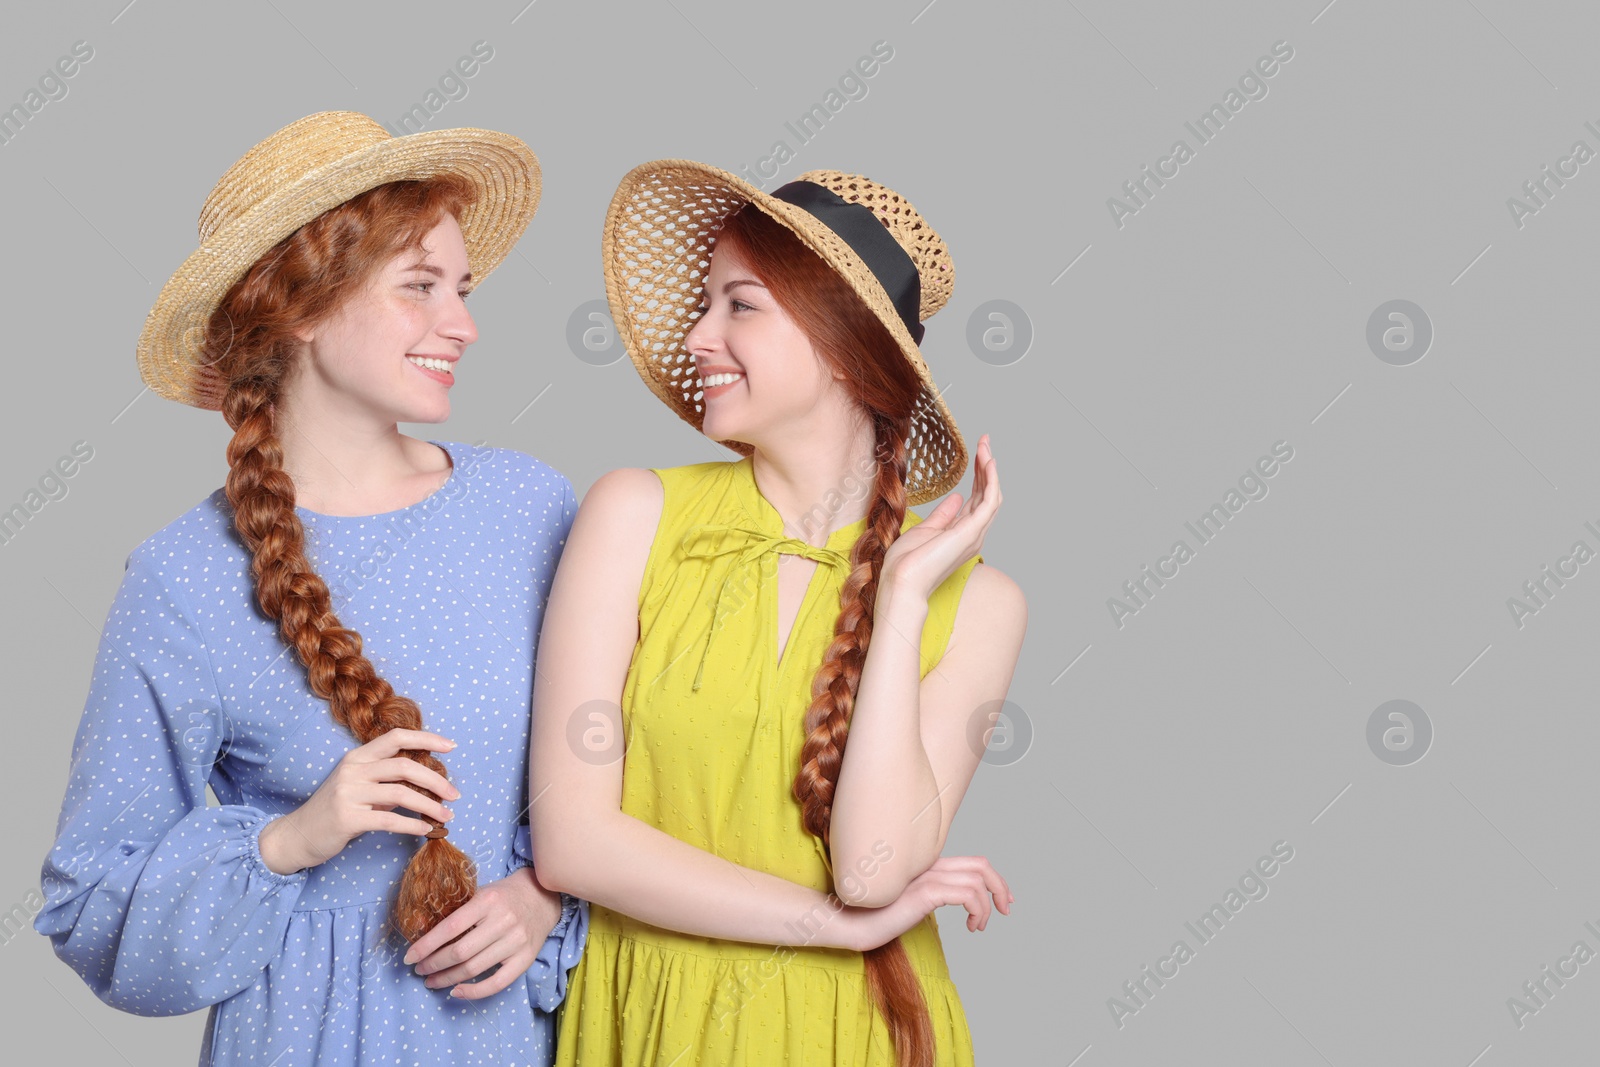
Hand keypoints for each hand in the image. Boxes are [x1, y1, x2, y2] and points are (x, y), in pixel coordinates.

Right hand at [258, 729, 459, 874]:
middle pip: (405, 766)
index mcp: (358, 757)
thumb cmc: (336, 810)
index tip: (452, 747)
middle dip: (436, 780)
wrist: (298, 834)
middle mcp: (353, 769)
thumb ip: (387, 780)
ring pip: (401, 793)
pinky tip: (426, 829)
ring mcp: (348, 792)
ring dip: (430, 805)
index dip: (426, 739)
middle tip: (455, 795)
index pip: (396, 737)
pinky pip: (389, 820)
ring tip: (446, 816)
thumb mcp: (359, 787)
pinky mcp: (347, 817)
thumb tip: (427, 780)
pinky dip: (412, 824)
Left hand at [401, 866, 564, 999]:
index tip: (409, 957)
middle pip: (459, 952)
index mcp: (487, 901)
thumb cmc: (504, 896)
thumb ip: (458, 912)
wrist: (542, 897)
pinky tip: (457, 991)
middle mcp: (503, 921)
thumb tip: (423, 934)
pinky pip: (496, 983)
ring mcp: (516, 942)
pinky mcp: (525, 959)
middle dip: (433, 964)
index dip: (425, 946)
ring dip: (447, 979)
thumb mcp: (480, 893)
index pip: (449, 928)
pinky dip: (473, 992)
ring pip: (473, 969)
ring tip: (432, 981)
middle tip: (419, 969)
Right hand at [840, 855, 1011, 952]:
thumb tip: (945, 904)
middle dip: (1001, 886)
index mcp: (926, 866)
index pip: (971, 862)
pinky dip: (978, 910)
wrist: (850, 921)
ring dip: (988, 906)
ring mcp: (926, 877)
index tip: (1002, 900)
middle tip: (1006, 909)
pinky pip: (967, 894)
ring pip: (978, 880)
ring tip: (979, 927)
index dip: (994, 878)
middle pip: (981, 865)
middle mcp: (929, 867)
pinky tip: (971, 927)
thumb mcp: (907, 903)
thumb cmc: (874, 916)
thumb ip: (925, 896)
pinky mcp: (924, 892)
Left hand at [880, 434, 1000, 604]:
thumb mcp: (925, 530)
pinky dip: (990, 480)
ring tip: (986, 446)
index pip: (976, 499)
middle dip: (986, 467)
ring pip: (991, 495)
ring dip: (990, 469)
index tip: (977, 454)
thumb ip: (943, 515)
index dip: (978, 475)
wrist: (901, 581)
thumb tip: (956, 497)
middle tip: (985, 442)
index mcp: (962, 533)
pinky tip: (987, 462)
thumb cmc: (908, 562)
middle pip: (987, 494)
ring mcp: (974, 534)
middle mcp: (973, 534)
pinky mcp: (971, 532)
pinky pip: (989, 501)